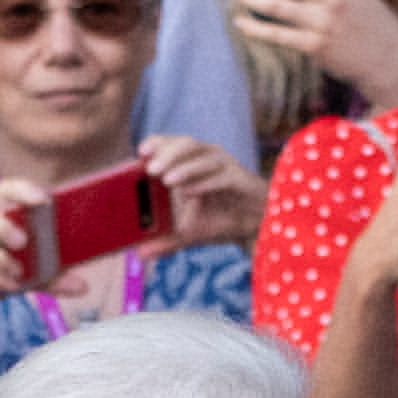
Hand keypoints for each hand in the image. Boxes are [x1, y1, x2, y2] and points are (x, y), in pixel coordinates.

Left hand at [133, 132, 264, 249]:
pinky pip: (222, 176)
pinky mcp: (242, 179)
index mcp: (192, 162)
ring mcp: (226, 166)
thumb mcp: (189, 233)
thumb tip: (142, 254)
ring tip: (166, 180)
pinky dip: (205, 183)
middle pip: (186, 144)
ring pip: (204, 156)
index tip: (141, 152)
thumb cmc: (220, 220)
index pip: (172, 143)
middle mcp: (208, 158)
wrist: (255, 229)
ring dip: (184, 167)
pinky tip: (190, 193)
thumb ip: (166, 241)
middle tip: (150, 170)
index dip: (157, 143)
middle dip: (167, 153)